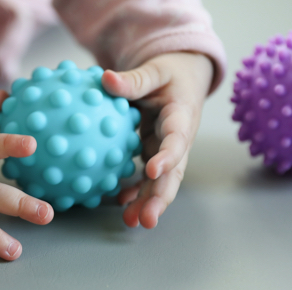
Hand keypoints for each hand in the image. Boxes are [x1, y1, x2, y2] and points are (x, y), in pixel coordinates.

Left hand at [101, 52, 213, 228]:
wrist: (185, 74)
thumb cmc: (171, 71)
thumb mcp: (155, 70)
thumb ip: (134, 79)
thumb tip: (106, 79)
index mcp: (182, 116)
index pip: (177, 139)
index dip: (168, 156)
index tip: (152, 169)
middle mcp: (178, 138)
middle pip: (174, 172)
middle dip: (160, 196)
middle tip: (147, 219)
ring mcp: (167, 147)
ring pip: (161, 179)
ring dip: (148, 201)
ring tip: (132, 221)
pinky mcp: (156, 150)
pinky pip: (147, 174)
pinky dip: (136, 189)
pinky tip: (120, 202)